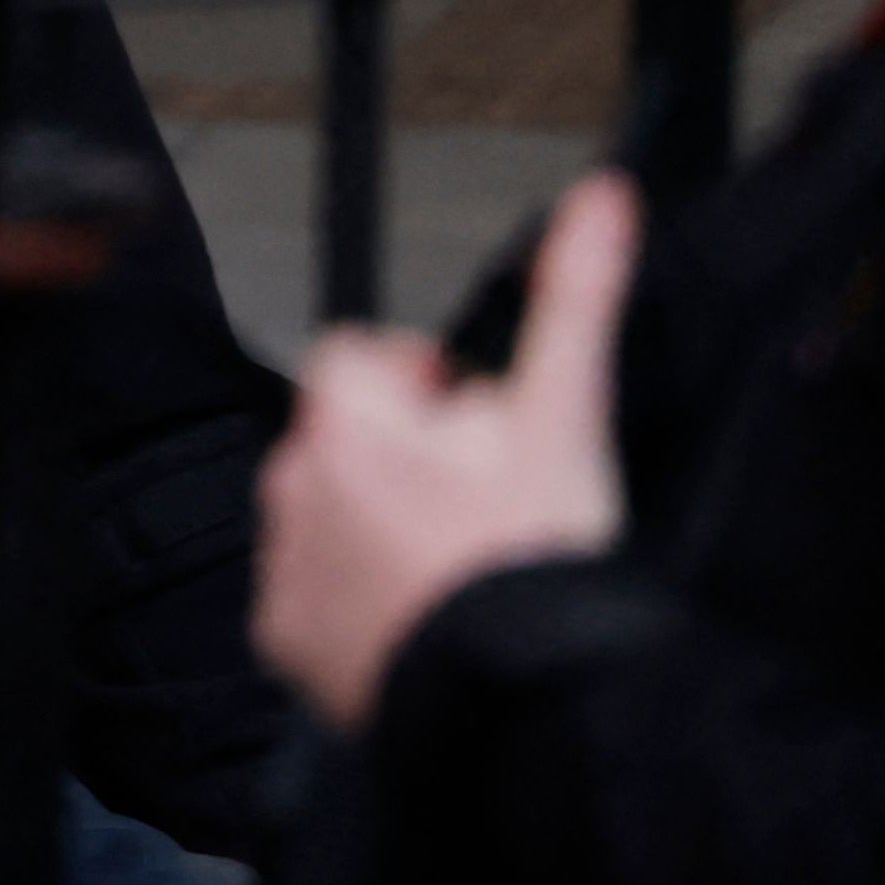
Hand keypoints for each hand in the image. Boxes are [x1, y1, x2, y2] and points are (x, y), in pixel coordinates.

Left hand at [263, 174, 639, 731]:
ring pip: (328, 513)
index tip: (474, 420)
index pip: (355, 357)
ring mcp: (282, 565)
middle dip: (403, 452)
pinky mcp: (284, 638)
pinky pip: (313, 595)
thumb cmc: (538, 550)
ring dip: (378, 520)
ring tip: (461, 561)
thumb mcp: (566, 411)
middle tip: (484, 500)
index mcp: (345, 420)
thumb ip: (576, 296)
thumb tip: (602, 194)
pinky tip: (422, 613)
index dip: (420, 382)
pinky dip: (356, 597)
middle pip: (343, 438)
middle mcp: (289, 484)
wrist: (520, 690)